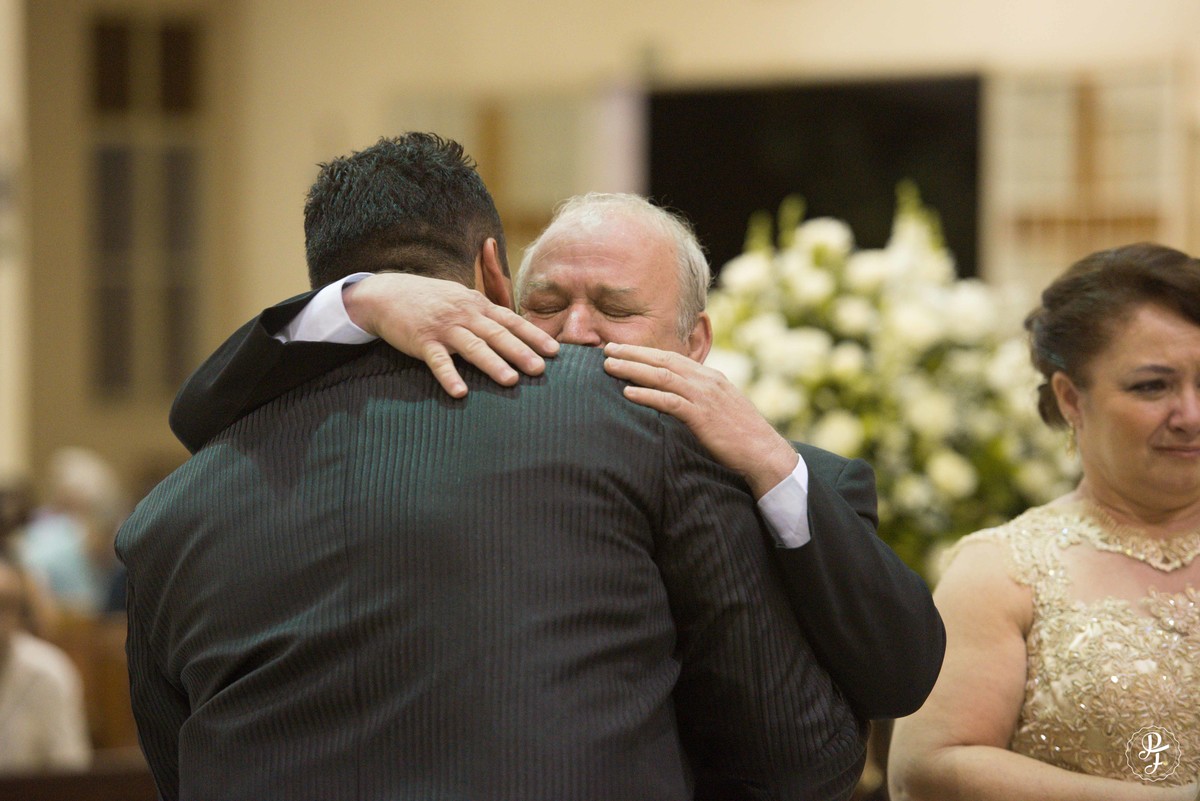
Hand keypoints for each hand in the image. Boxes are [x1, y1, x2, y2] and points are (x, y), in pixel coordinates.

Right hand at [345, 273, 558, 397]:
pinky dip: (449, 376)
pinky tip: (460, 392)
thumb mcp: (462, 297)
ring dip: (492, 364)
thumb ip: (487, 311)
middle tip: (540, 370)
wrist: (388, 293)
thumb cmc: (432, 300)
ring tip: (510, 380)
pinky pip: (438, 361)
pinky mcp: (422, 340)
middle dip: (520, 352)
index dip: (533, 336)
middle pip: (497, 334)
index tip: (554, 351)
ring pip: (472, 346)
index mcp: (477, 305)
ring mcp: (444, 327)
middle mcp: (464, 314)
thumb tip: (514, 326)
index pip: (511, 320)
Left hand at [603, 342, 797, 497]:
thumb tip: (676, 401)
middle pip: (663, 361)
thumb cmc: (741, 436)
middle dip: (633, 354)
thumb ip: (698, 400)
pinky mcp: (703, 417)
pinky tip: (627, 393)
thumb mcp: (720, 409)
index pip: (672, 358)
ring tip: (609, 366)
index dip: (645, 353)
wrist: (764, 453)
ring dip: (633, 369)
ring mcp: (705, 397)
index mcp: (710, 378)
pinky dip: (647, 395)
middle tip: (607, 349)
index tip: (623, 350)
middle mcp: (707, 381)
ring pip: (663, 376)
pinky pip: (670, 401)